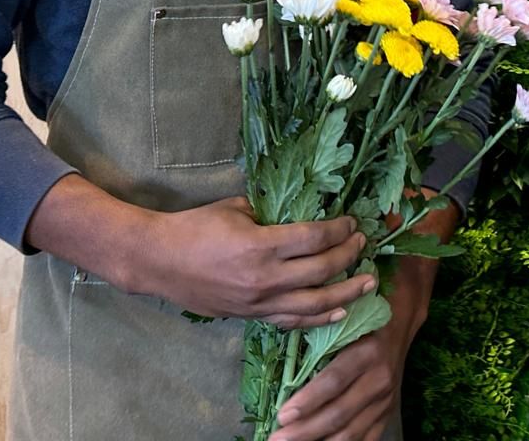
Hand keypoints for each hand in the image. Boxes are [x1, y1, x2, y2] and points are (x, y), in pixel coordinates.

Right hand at [141, 196, 376, 327]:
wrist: (159, 261)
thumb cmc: (195, 227)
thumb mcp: (236, 208)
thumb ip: (268, 214)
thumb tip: (296, 215)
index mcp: (261, 244)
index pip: (314, 238)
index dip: (339, 230)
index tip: (352, 223)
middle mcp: (265, 277)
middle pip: (321, 270)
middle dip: (349, 257)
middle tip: (365, 246)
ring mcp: (258, 302)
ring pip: (313, 304)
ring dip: (345, 294)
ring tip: (368, 285)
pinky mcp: (250, 316)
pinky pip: (291, 320)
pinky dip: (317, 319)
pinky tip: (337, 314)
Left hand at [271, 203, 451, 440]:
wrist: (409, 301)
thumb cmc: (370, 293)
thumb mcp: (350, 294)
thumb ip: (324, 302)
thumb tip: (289, 286)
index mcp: (369, 349)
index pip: (335, 380)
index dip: (309, 399)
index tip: (282, 413)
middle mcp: (380, 378)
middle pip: (339, 412)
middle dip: (305, 430)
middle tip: (276, 438)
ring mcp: (386, 397)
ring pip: (351, 430)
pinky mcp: (388, 408)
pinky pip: (367, 436)